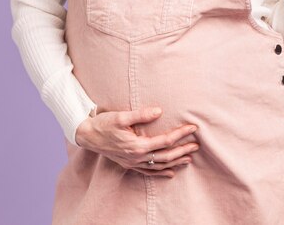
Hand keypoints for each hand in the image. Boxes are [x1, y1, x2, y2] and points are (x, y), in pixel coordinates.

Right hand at [74, 107, 199, 177]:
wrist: (87, 135)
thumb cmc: (104, 123)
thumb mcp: (121, 116)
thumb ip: (141, 115)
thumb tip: (159, 111)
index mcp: (137, 145)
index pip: (165, 141)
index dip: (180, 134)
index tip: (193, 128)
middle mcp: (137, 157)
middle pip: (166, 156)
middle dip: (183, 151)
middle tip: (197, 145)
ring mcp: (133, 162)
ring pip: (159, 166)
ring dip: (175, 162)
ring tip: (189, 158)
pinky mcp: (129, 164)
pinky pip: (149, 171)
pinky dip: (161, 172)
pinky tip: (170, 172)